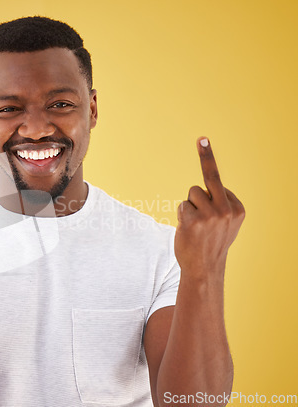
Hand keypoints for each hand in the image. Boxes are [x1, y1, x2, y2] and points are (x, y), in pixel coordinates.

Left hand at [174, 138, 244, 277]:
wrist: (204, 269)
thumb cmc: (211, 243)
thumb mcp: (225, 224)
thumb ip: (222, 205)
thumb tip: (208, 189)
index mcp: (238, 208)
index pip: (217, 187)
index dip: (209, 196)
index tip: (211, 176)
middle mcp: (227, 209)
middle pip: (210, 178)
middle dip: (207, 155)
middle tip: (202, 137)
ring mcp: (211, 214)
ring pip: (192, 193)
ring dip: (189, 207)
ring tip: (195, 227)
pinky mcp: (193, 220)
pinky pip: (182, 205)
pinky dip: (181, 216)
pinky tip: (188, 231)